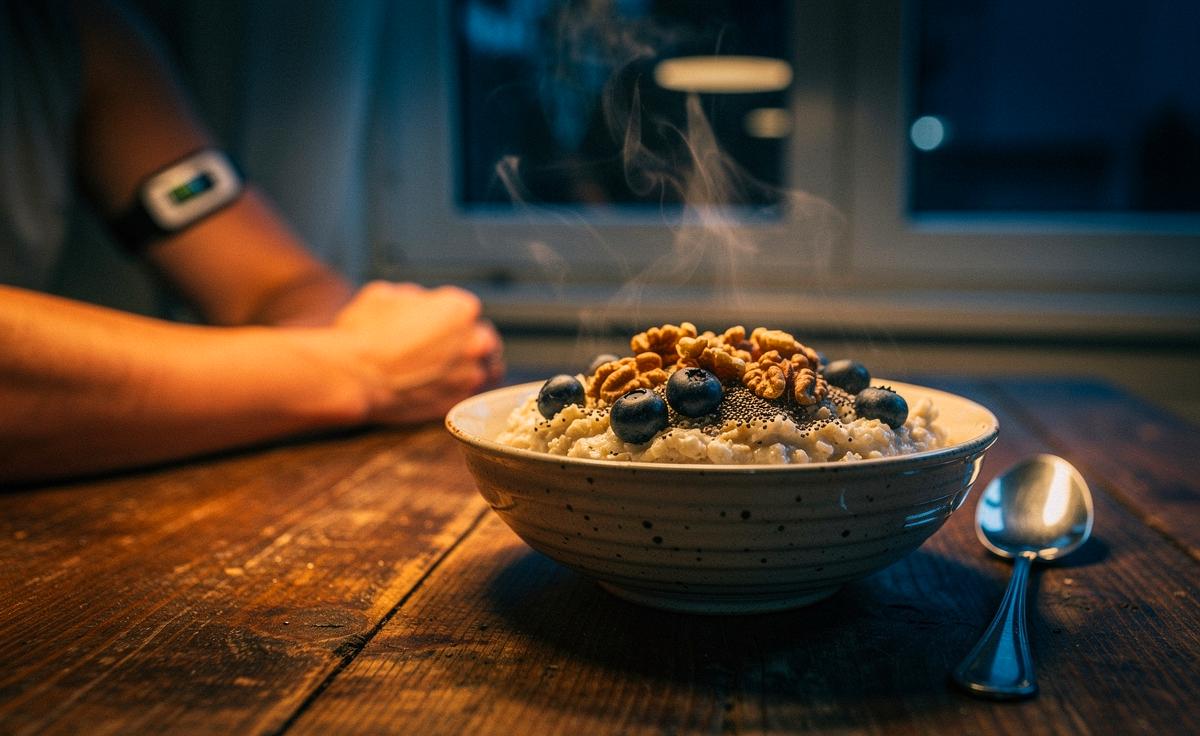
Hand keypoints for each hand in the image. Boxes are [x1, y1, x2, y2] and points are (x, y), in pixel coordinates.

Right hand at [328, 281, 503, 423]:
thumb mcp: (385, 294)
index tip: (434, 326)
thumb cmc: (364, 332)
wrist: (354, 377)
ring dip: (472, 368)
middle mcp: (476, 342)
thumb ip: (414, 297)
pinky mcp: (458, 404)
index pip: (465, 311)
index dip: (448, 317)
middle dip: (467, 343)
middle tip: (445, 349)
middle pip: (483, 340)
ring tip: (453, 370)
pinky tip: (446, 389)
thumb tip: (420, 304)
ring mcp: (470, 376)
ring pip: (486, 370)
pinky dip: (462, 392)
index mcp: (461, 309)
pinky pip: (471, 396)